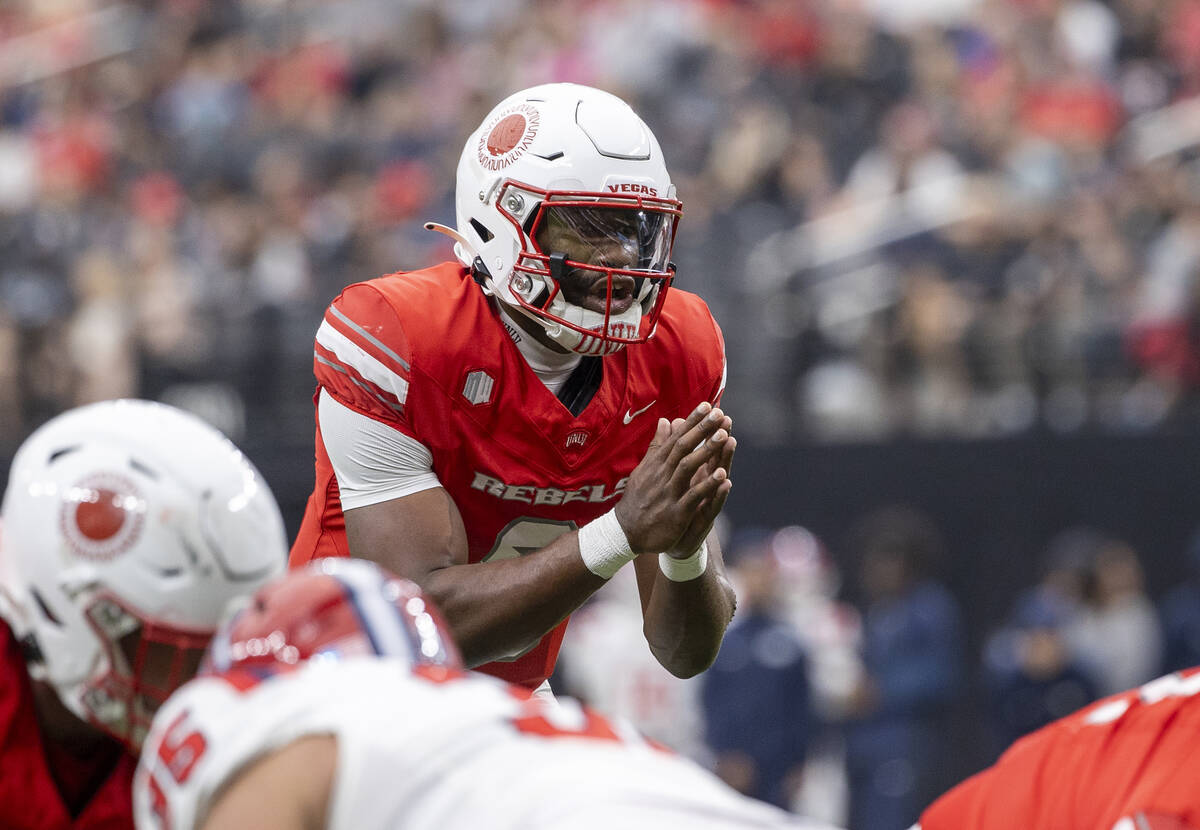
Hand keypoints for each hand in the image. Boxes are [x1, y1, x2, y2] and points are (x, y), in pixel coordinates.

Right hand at [614, 402, 733, 554]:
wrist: (625, 531)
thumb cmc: (637, 498)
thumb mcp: (645, 469)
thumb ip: (658, 446)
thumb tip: (665, 421)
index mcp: (657, 464)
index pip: (676, 437)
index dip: (692, 421)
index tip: (708, 405)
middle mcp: (662, 474)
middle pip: (683, 447)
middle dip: (702, 430)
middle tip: (719, 414)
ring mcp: (668, 493)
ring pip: (688, 467)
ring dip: (706, 451)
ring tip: (724, 436)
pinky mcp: (675, 513)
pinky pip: (692, 497)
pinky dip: (707, 486)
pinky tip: (722, 476)